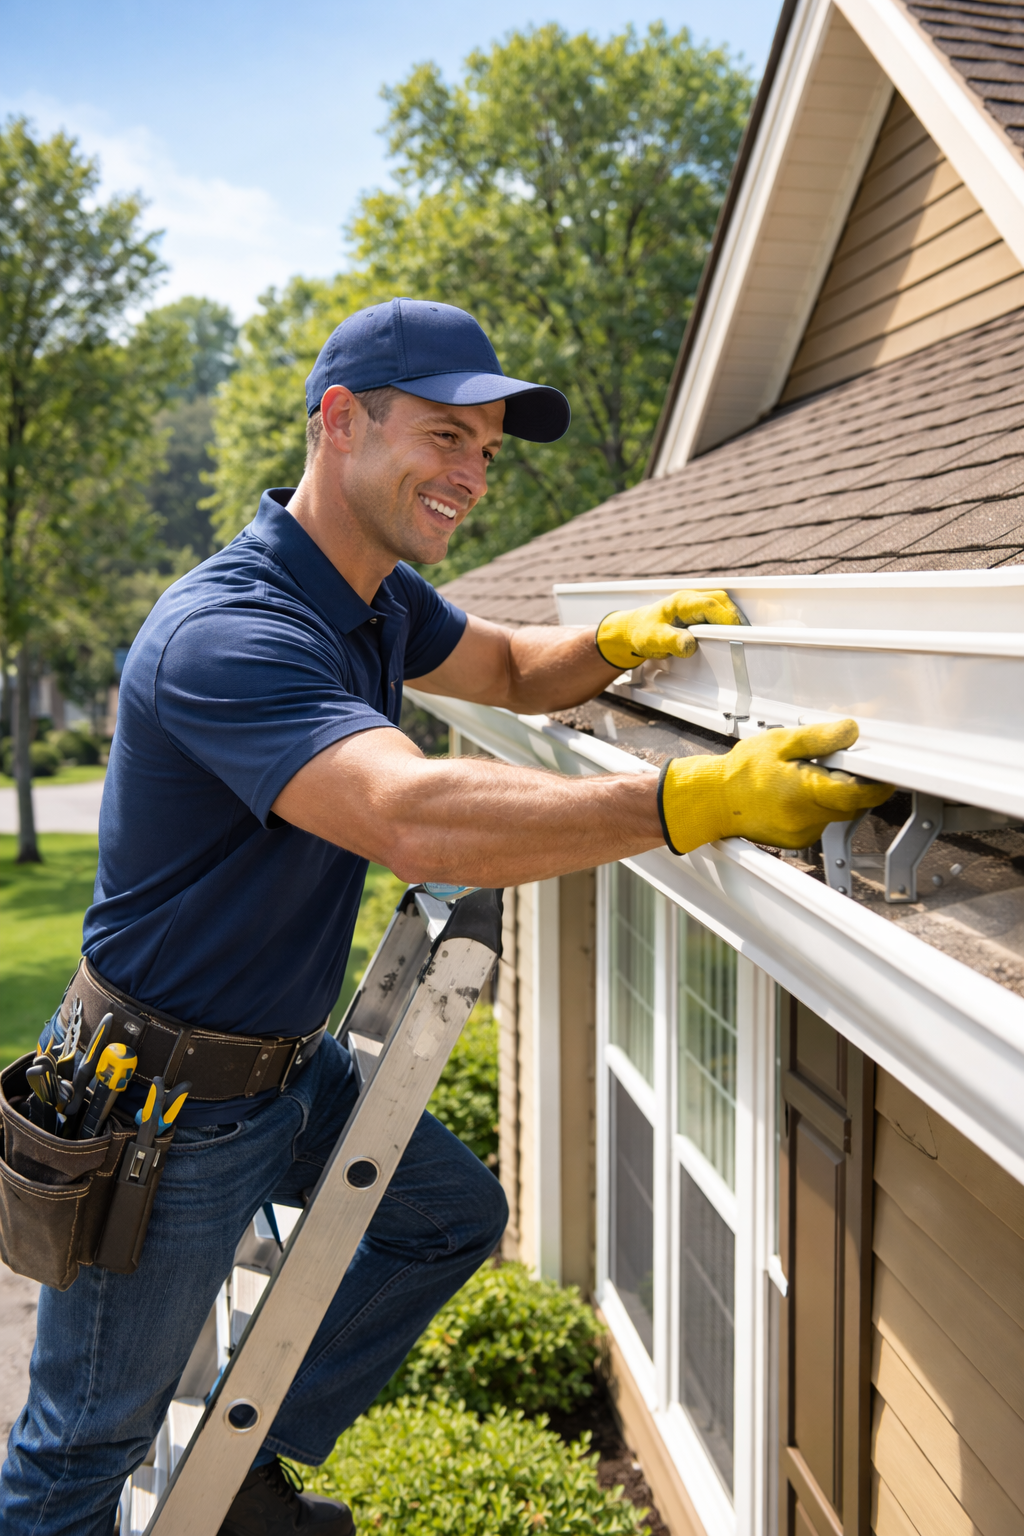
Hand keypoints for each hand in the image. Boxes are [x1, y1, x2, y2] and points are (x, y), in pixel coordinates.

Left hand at [595, 589, 742, 669]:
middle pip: (721, 600)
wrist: (634, 629)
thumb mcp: (654, 640)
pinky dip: (726, 619)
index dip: (726, 618)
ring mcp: (695, 603)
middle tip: (743, 636)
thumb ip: (672, 641)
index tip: (736, 632)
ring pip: (721, 603)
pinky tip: (730, 632)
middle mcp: (690, 598)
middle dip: (734, 616)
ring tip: (739, 635)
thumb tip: (690, 645)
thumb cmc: (643, 632)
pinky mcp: (697, 610)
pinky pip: (717, 610)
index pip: (710, 605)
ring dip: (732, 617)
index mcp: (681, 602)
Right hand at [657, 719, 892, 853]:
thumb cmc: (740, 772)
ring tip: (803, 777)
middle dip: (849, 785)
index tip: (883, 774)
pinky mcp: (796, 841)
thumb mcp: (779, 742)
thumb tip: (850, 732)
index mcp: (805, 792)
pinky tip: (794, 793)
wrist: (712, 801)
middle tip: (833, 765)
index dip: (876, 784)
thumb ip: (819, 738)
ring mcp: (801, 833)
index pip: (858, 794)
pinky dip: (816, 807)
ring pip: (835, 814)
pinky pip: (819, 822)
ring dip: (830, 796)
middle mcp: (806, 819)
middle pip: (849, 804)